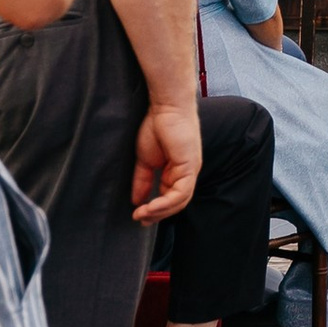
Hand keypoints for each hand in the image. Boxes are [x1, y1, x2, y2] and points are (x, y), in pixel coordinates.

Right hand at [131, 100, 202, 224]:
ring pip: (180, 202)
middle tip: (140, 220)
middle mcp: (187, 173)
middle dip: (157, 215)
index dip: (155, 209)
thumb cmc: (156, 126)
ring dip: (160, 212)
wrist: (166, 107)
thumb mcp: (145, 160)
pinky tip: (151, 206)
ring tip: (143, 215)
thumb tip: (136, 200)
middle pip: (176, 204)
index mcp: (177, 171)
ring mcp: (190, 171)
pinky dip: (166, 203)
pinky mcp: (190, 167)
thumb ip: (143, 180)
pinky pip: (181, 193)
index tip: (138, 215)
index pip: (170, 198)